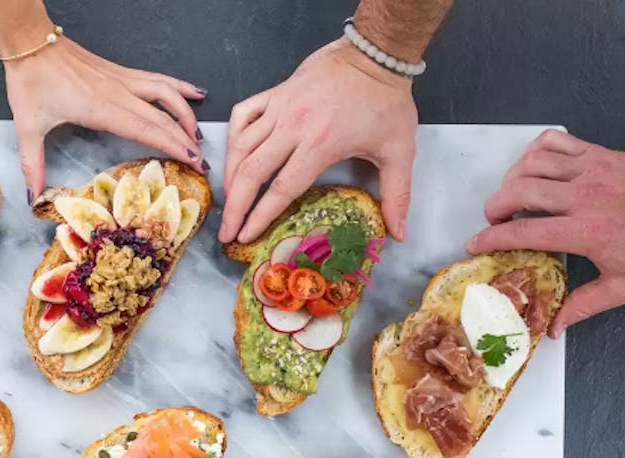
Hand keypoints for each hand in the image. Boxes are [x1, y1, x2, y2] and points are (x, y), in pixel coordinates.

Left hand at [3, 37, 205, 201]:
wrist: (29, 42)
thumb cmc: (30, 80)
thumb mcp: (27, 127)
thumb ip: (32, 165)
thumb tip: (34, 197)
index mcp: (101, 108)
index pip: (148, 130)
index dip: (174, 146)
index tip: (193, 162)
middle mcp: (118, 93)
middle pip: (163, 117)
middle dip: (187, 141)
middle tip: (203, 161)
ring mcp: (121, 79)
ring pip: (166, 94)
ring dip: (186, 115)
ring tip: (199, 135)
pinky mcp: (119, 72)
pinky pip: (158, 80)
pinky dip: (179, 87)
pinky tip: (194, 92)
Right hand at [220, 40, 416, 243]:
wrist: (375, 54)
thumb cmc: (386, 102)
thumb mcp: (399, 151)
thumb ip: (397, 195)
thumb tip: (398, 235)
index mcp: (320, 144)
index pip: (281, 189)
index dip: (260, 216)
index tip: (245, 236)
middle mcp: (293, 126)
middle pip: (252, 172)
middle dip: (235, 206)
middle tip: (225, 231)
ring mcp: (280, 107)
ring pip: (241, 146)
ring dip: (230, 177)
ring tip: (228, 201)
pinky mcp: (275, 93)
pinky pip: (243, 115)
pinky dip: (233, 136)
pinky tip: (234, 156)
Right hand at [468, 130, 624, 336]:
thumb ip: (584, 305)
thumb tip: (556, 326)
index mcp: (587, 231)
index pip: (525, 230)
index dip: (492, 238)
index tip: (476, 243)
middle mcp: (585, 195)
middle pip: (520, 190)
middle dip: (495, 206)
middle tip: (494, 221)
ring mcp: (590, 169)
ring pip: (531, 162)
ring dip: (511, 179)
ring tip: (511, 197)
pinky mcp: (597, 153)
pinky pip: (554, 140)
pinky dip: (534, 151)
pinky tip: (533, 169)